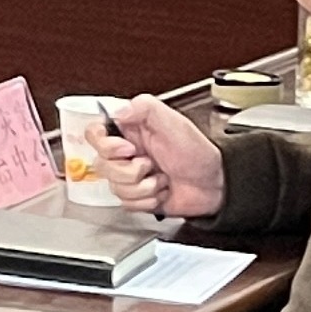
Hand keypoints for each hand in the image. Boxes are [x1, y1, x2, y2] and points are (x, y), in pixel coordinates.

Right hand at [93, 93, 226, 219]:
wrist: (215, 184)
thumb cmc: (198, 153)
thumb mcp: (173, 122)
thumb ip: (144, 108)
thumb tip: (117, 112)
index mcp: (130, 131)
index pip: (95, 133)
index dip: (105, 144)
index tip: (127, 148)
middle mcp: (126, 153)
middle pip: (101, 165)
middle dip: (129, 170)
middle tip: (150, 163)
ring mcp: (131, 176)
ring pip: (114, 187)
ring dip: (143, 186)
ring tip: (161, 177)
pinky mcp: (137, 197)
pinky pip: (126, 204)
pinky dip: (147, 200)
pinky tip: (161, 190)